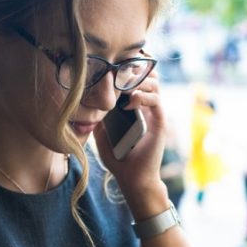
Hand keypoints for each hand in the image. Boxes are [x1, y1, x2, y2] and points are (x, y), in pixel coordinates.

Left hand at [93, 71, 167, 214]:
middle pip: (150, 76)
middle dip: (136, 70)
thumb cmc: (119, 161)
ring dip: (140, 81)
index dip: (130, 69)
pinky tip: (129, 104)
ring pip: (155, 84)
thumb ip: (98, 121)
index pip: (139, 80)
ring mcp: (155, 115)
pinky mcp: (160, 123)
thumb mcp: (102, 137)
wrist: (134, 179)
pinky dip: (143, 97)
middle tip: (120, 73)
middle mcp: (148, 109)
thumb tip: (87, 106)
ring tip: (125, 87)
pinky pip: (156, 101)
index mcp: (136, 109)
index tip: (114, 67)